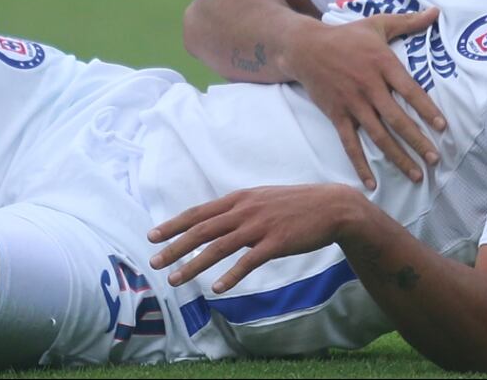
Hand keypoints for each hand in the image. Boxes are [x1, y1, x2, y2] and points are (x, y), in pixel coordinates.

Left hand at [148, 185, 360, 292]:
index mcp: (241, 198)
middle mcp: (246, 210)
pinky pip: (248, 261)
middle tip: (154, 262)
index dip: (174, 224)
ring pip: (219, 247)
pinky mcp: (277, 242)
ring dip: (194, 264)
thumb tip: (221, 221)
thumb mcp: (265, 198)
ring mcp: (261, 226)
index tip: (153, 236)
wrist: (333, 206)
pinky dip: (231, 275)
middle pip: (202, 230)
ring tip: (176, 280)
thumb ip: (242, 208)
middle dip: (175, 246)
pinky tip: (217, 288)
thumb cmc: (298, 204)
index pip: (200, 212)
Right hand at [281, 8, 446, 189]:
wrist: (304, 47)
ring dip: (398, 157)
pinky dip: (361, 165)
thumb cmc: (346, 36)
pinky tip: (372, 183)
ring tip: (417, 175)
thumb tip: (436, 11)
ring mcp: (352, 103)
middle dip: (418, 141)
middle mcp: (369, 86)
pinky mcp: (337, 115)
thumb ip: (409, 21)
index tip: (443, 127)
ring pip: (378, 136)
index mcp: (383, 64)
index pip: (410, 91)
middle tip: (436, 159)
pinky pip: (350, 144)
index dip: (427, 109)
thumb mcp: (378, 24)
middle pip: (397, 119)